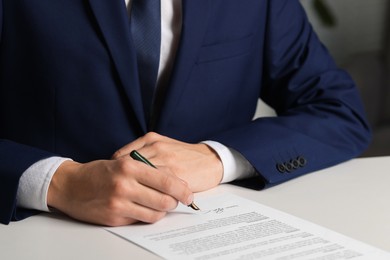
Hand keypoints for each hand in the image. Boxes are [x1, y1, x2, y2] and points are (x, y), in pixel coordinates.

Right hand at [47, 157, 193, 225]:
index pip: (167, 180)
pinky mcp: (114, 217)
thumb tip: (174, 183)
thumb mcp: (123, 163)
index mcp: (129, 166)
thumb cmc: (99, 172)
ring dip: (162, 210)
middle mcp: (125, 185)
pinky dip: (147, 216)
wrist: (70, 185)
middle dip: (175, 202)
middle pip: (165, 200)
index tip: (188, 193)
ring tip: (160, 204)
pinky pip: (141, 220)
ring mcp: (119, 203)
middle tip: (176, 200)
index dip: (182, 189)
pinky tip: (144, 208)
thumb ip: (147, 171)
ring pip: (156, 213)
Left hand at [112, 132, 222, 191]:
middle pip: (128, 167)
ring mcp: (166, 161)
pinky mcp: (175, 175)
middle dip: (121, 182)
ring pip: (141, 178)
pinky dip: (149, 195)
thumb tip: (120, 166)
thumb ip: (143, 152)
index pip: (121, 156)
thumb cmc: (184, 156)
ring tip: (129, 198)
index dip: (115, 171)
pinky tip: (146, 199)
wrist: (210, 160)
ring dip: (134, 190)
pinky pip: (155, 187)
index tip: (113, 181)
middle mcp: (156, 148)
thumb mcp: (162, 146)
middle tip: (116, 192)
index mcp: (150, 139)